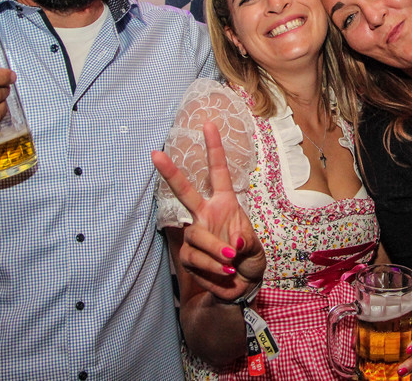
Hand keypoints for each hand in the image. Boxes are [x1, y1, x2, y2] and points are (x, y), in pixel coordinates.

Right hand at [152, 121, 265, 301]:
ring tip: (231, 261)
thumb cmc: (249, 259)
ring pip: (197, 235)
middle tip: (155, 154)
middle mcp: (206, 215)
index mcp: (225, 203)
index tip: (208, 124)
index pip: (219, 172)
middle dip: (171, 172)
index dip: (214, 149)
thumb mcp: (256, 247)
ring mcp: (196, 234)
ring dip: (216, 249)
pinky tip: (225, 272)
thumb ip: (246, 241)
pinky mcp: (189, 256)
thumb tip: (232, 242)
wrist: (242, 286)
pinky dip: (213, 267)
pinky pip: (196, 258)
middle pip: (185, 191)